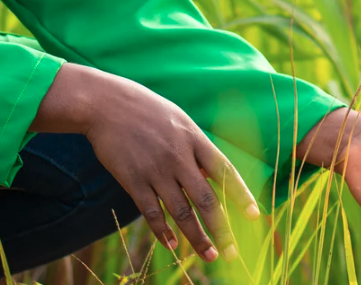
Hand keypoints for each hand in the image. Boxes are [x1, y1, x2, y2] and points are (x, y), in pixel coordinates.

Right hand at [30, 64, 257, 261]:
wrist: (106, 104)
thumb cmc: (146, 110)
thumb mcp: (179, 120)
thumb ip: (196, 147)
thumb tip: (211, 175)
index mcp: (194, 139)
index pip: (225, 172)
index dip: (241, 195)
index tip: (254, 216)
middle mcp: (179, 157)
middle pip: (206, 200)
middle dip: (222, 229)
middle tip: (232, 252)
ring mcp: (156, 171)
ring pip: (182, 212)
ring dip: (197, 238)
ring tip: (209, 255)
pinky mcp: (133, 181)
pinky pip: (152, 213)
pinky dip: (163, 232)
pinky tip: (171, 245)